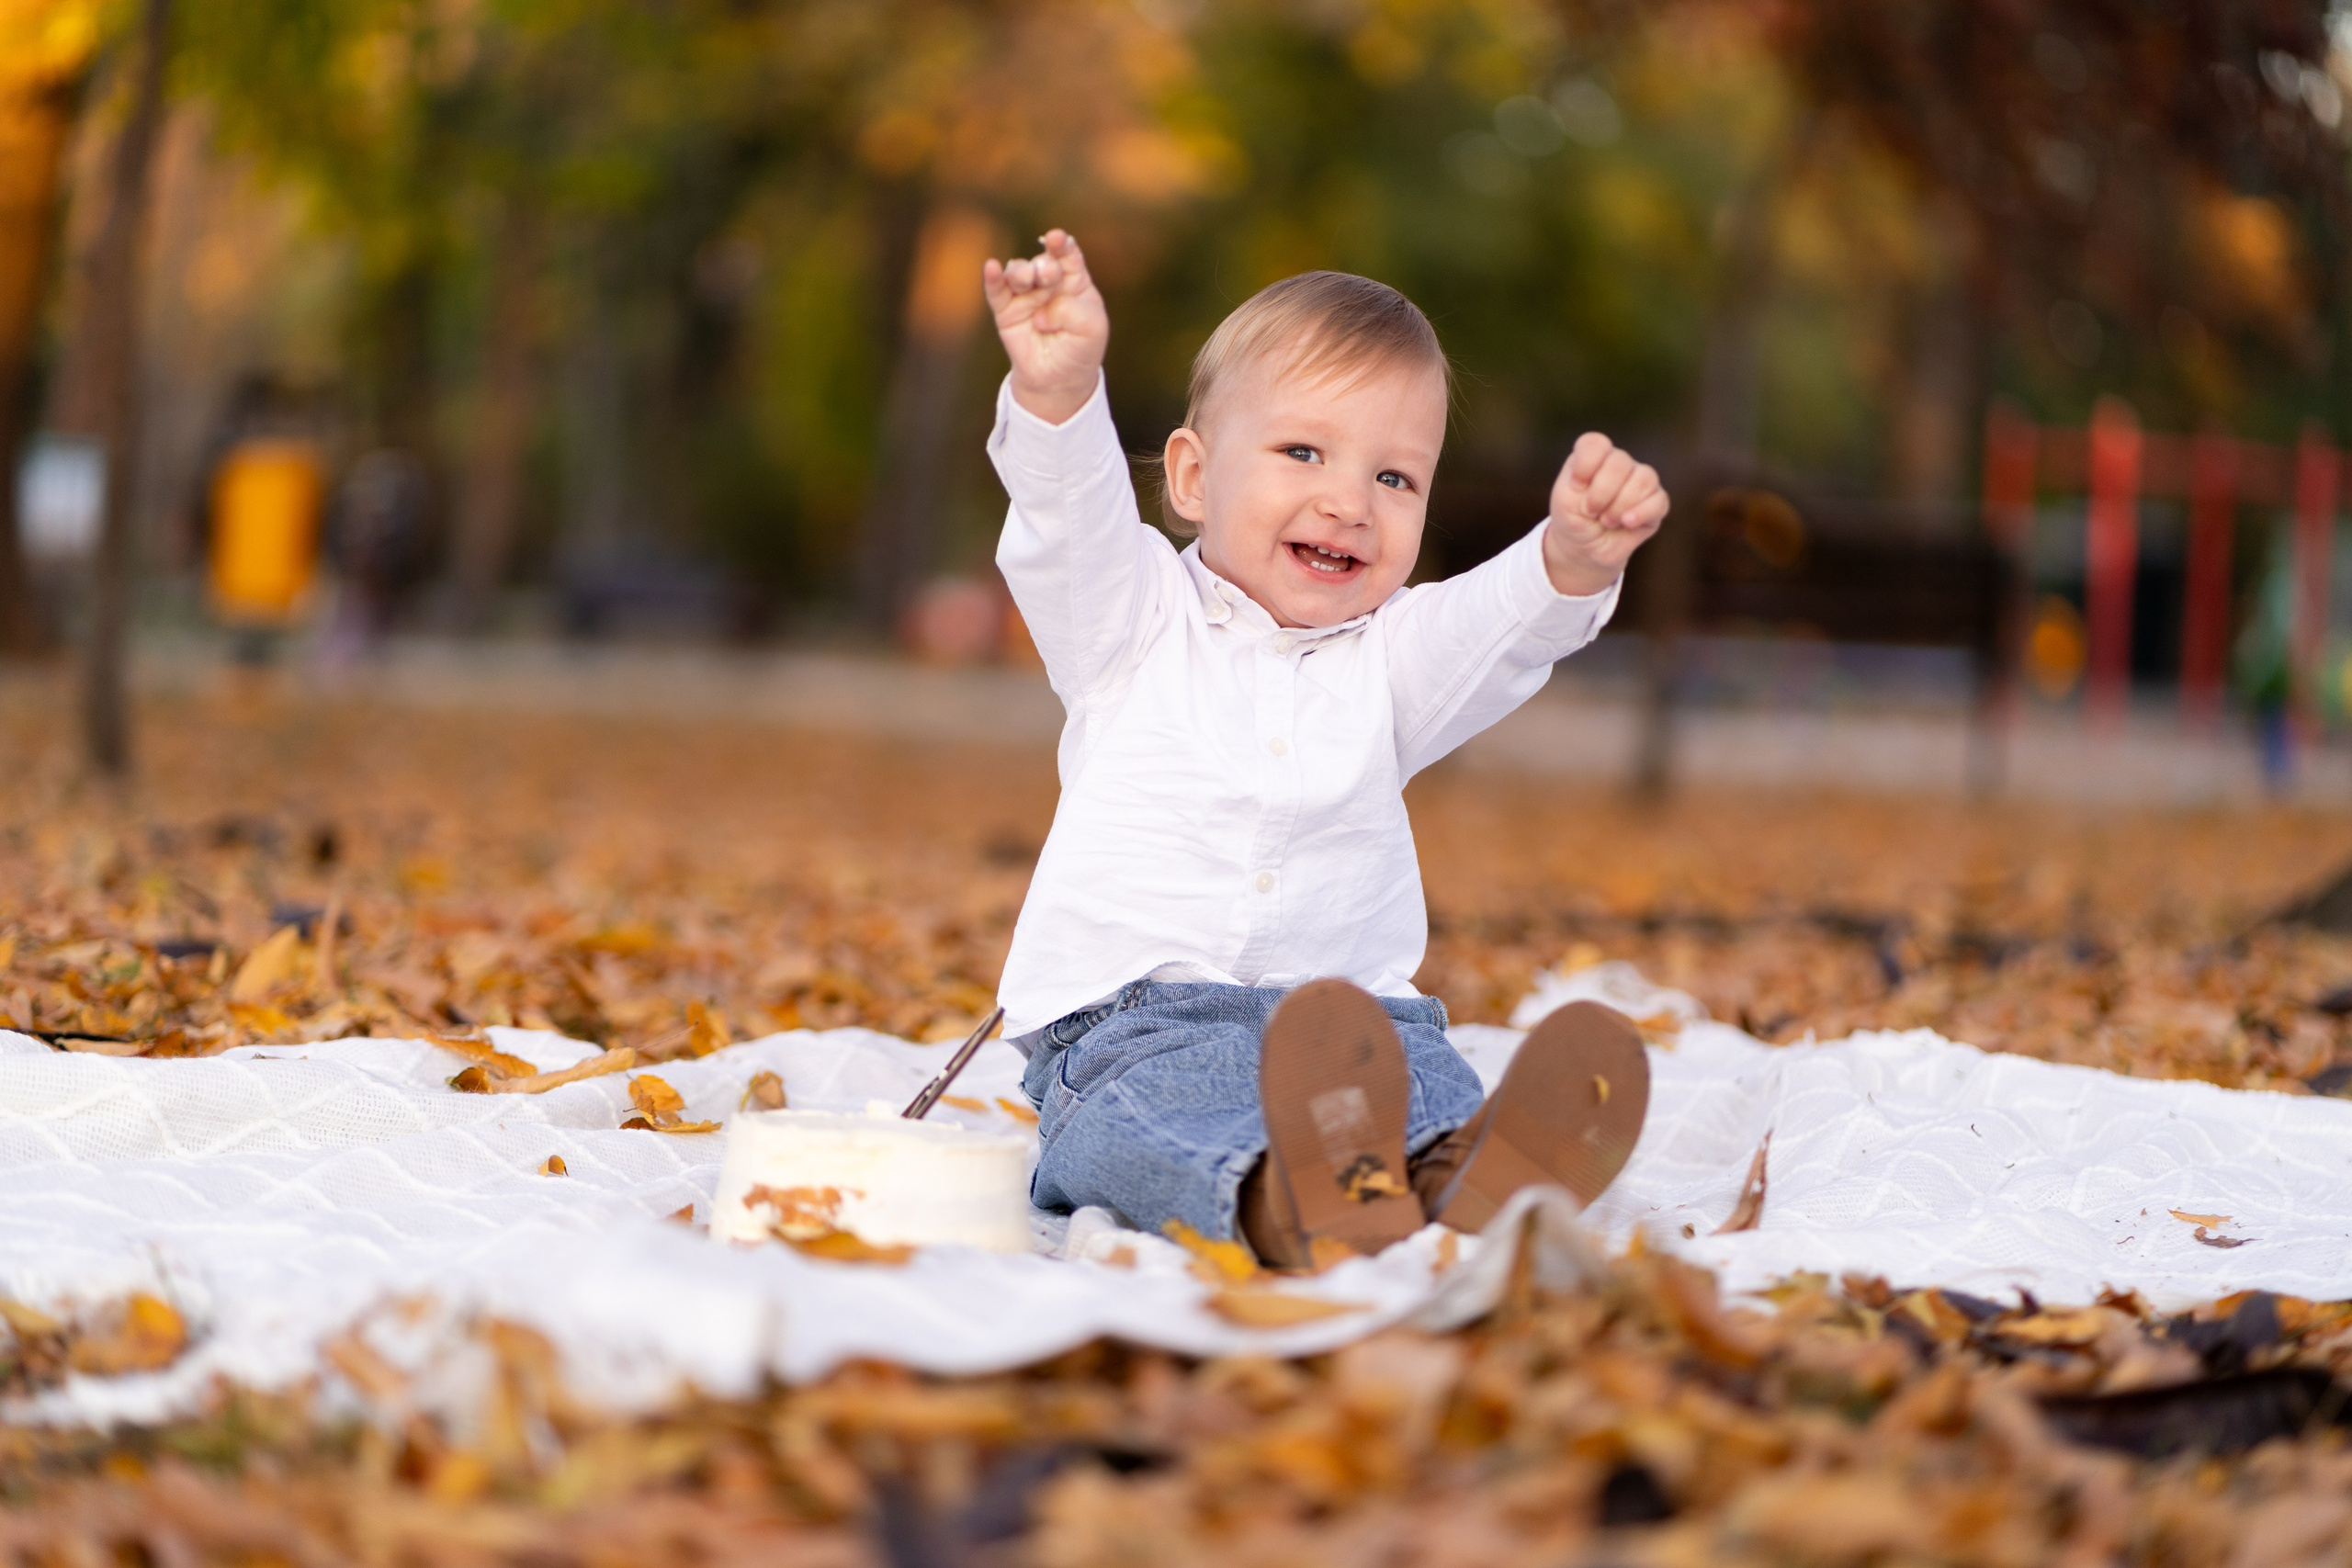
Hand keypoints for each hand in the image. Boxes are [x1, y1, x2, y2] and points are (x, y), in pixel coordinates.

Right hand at [983, 229, 1108, 425]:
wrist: (1059, 379)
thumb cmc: (1080, 349)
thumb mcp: (1091, 328)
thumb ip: (1072, 311)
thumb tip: (1040, 313)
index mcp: (1073, 280)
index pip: (1067, 255)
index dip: (1062, 244)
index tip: (1057, 239)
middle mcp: (1048, 283)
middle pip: (1042, 262)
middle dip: (1044, 265)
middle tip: (1048, 274)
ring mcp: (1025, 295)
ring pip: (1017, 272)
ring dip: (1021, 272)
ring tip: (1026, 279)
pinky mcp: (1005, 310)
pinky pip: (996, 291)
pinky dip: (992, 278)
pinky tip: (991, 268)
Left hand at [1543, 432, 1668, 596]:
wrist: (1585, 547)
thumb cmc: (1573, 519)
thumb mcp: (1563, 502)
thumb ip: (1581, 486)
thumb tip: (1618, 486)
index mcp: (1594, 457)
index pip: (1595, 443)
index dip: (1585, 465)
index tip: (1575, 486)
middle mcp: (1620, 463)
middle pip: (1620, 462)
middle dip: (1602, 493)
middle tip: (1591, 511)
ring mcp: (1640, 481)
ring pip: (1644, 479)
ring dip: (1620, 505)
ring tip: (1606, 521)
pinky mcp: (1656, 503)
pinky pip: (1659, 500)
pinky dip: (1641, 513)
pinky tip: (1626, 523)